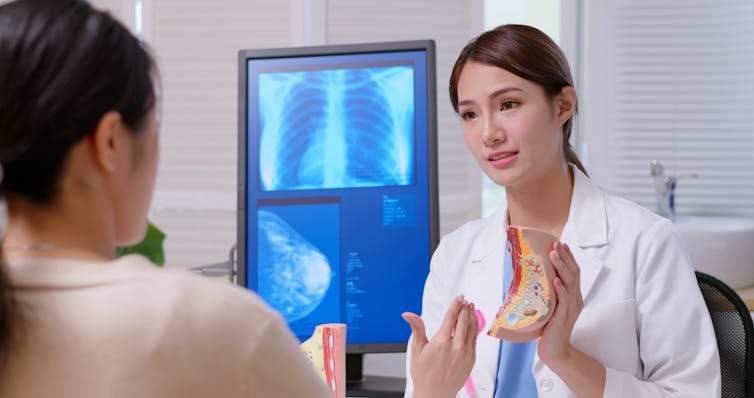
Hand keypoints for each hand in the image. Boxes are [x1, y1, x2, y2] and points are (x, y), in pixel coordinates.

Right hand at [403, 295, 477, 397]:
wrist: (435, 394)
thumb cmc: (424, 375)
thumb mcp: (416, 350)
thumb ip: (416, 328)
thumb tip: (408, 315)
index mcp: (441, 342)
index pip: (451, 318)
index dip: (456, 305)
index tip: (459, 298)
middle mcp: (455, 347)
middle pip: (463, 321)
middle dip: (464, 308)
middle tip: (465, 301)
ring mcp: (465, 353)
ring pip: (472, 329)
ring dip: (471, 316)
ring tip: (470, 308)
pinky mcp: (471, 360)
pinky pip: (475, 340)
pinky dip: (475, 329)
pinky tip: (473, 324)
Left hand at [538, 241, 583, 364]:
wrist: (555, 350)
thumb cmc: (549, 327)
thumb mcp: (550, 305)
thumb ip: (548, 292)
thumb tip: (535, 276)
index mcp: (573, 295)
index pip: (574, 272)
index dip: (568, 257)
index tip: (561, 244)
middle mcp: (576, 299)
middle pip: (574, 273)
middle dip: (565, 257)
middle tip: (556, 244)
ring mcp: (571, 308)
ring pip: (570, 283)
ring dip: (562, 267)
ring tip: (554, 254)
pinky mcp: (564, 316)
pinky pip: (565, 300)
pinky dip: (561, 289)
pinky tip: (556, 280)